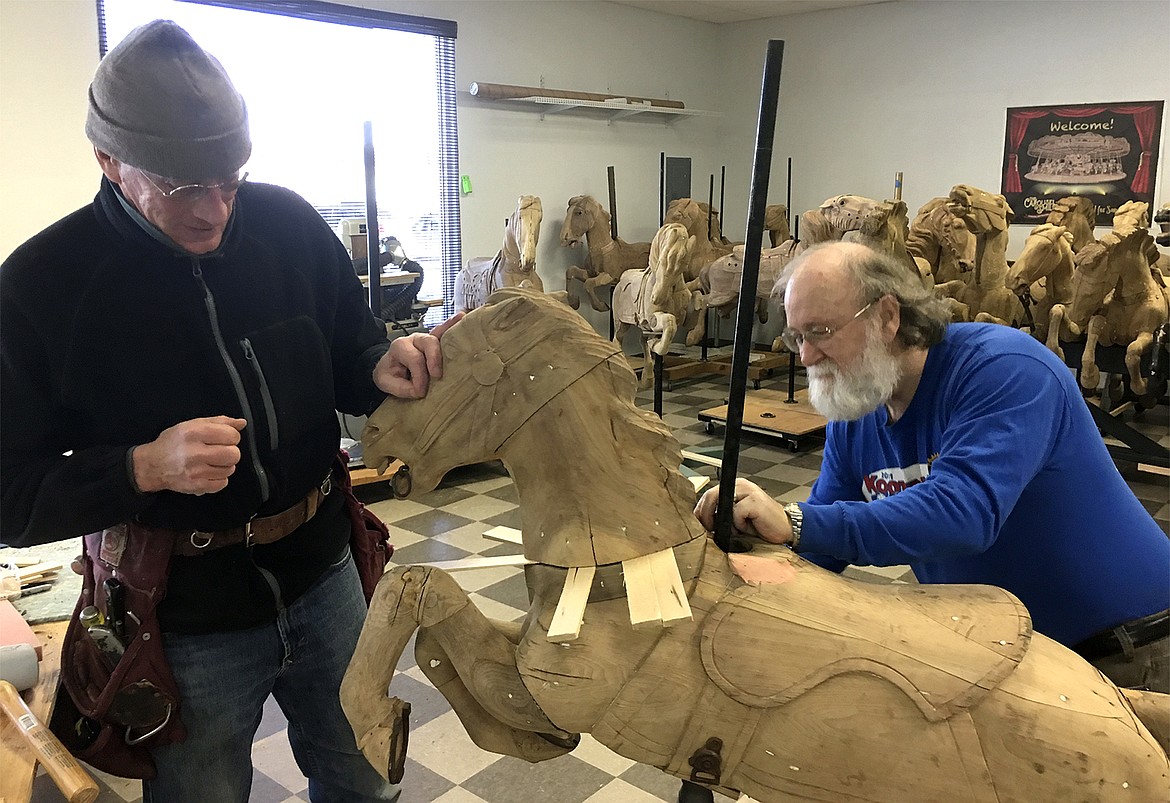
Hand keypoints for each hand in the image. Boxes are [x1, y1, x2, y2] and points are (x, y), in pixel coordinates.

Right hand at [131, 416, 246, 494]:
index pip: (231, 435)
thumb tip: (241, 423)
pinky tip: (209, 472)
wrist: (153, 465)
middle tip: (220, 451)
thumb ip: (219, 422)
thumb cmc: (173, 442)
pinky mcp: (196, 486)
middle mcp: (194, 452)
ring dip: (225, 465)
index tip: (225, 438)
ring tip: (212, 462)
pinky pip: (222, 483)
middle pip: (233, 454)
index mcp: (194, 433)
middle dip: (231, 452)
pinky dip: (219, 478)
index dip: (232, 436)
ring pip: (230, 469)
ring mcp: (195, 471)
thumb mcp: (192, 424)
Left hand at [373, 312, 463, 397]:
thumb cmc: (389, 373)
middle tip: (437, 375)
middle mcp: (414, 339)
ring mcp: (425, 339)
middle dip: (434, 358)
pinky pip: (444, 332)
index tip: (420, 392)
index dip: (419, 376)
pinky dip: (453, 325)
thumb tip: (420, 391)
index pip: (414, 359)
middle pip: (428, 343)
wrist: (388, 368)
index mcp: (400, 347)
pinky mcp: (435, 343)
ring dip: (450, 336)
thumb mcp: (386, 382)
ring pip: (439, 336)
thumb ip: (401, 388)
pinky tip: (462, 318)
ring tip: (462, 338)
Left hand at [693, 478, 793, 544]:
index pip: (708, 495)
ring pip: (721, 503)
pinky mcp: (754, 500)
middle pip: (710, 496)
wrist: (785, 530)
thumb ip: (720, 515)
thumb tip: (700, 521)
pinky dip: (739, 524)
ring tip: (736, 529)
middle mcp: (740, 485)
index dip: (700, 511)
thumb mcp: (735, 519)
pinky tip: (750, 526)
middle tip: (710, 529)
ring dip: (724, 521)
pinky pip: (736, 513)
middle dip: (706, 516)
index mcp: (734, 487)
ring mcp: (748, 491)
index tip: (700, 524)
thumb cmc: (760, 526)